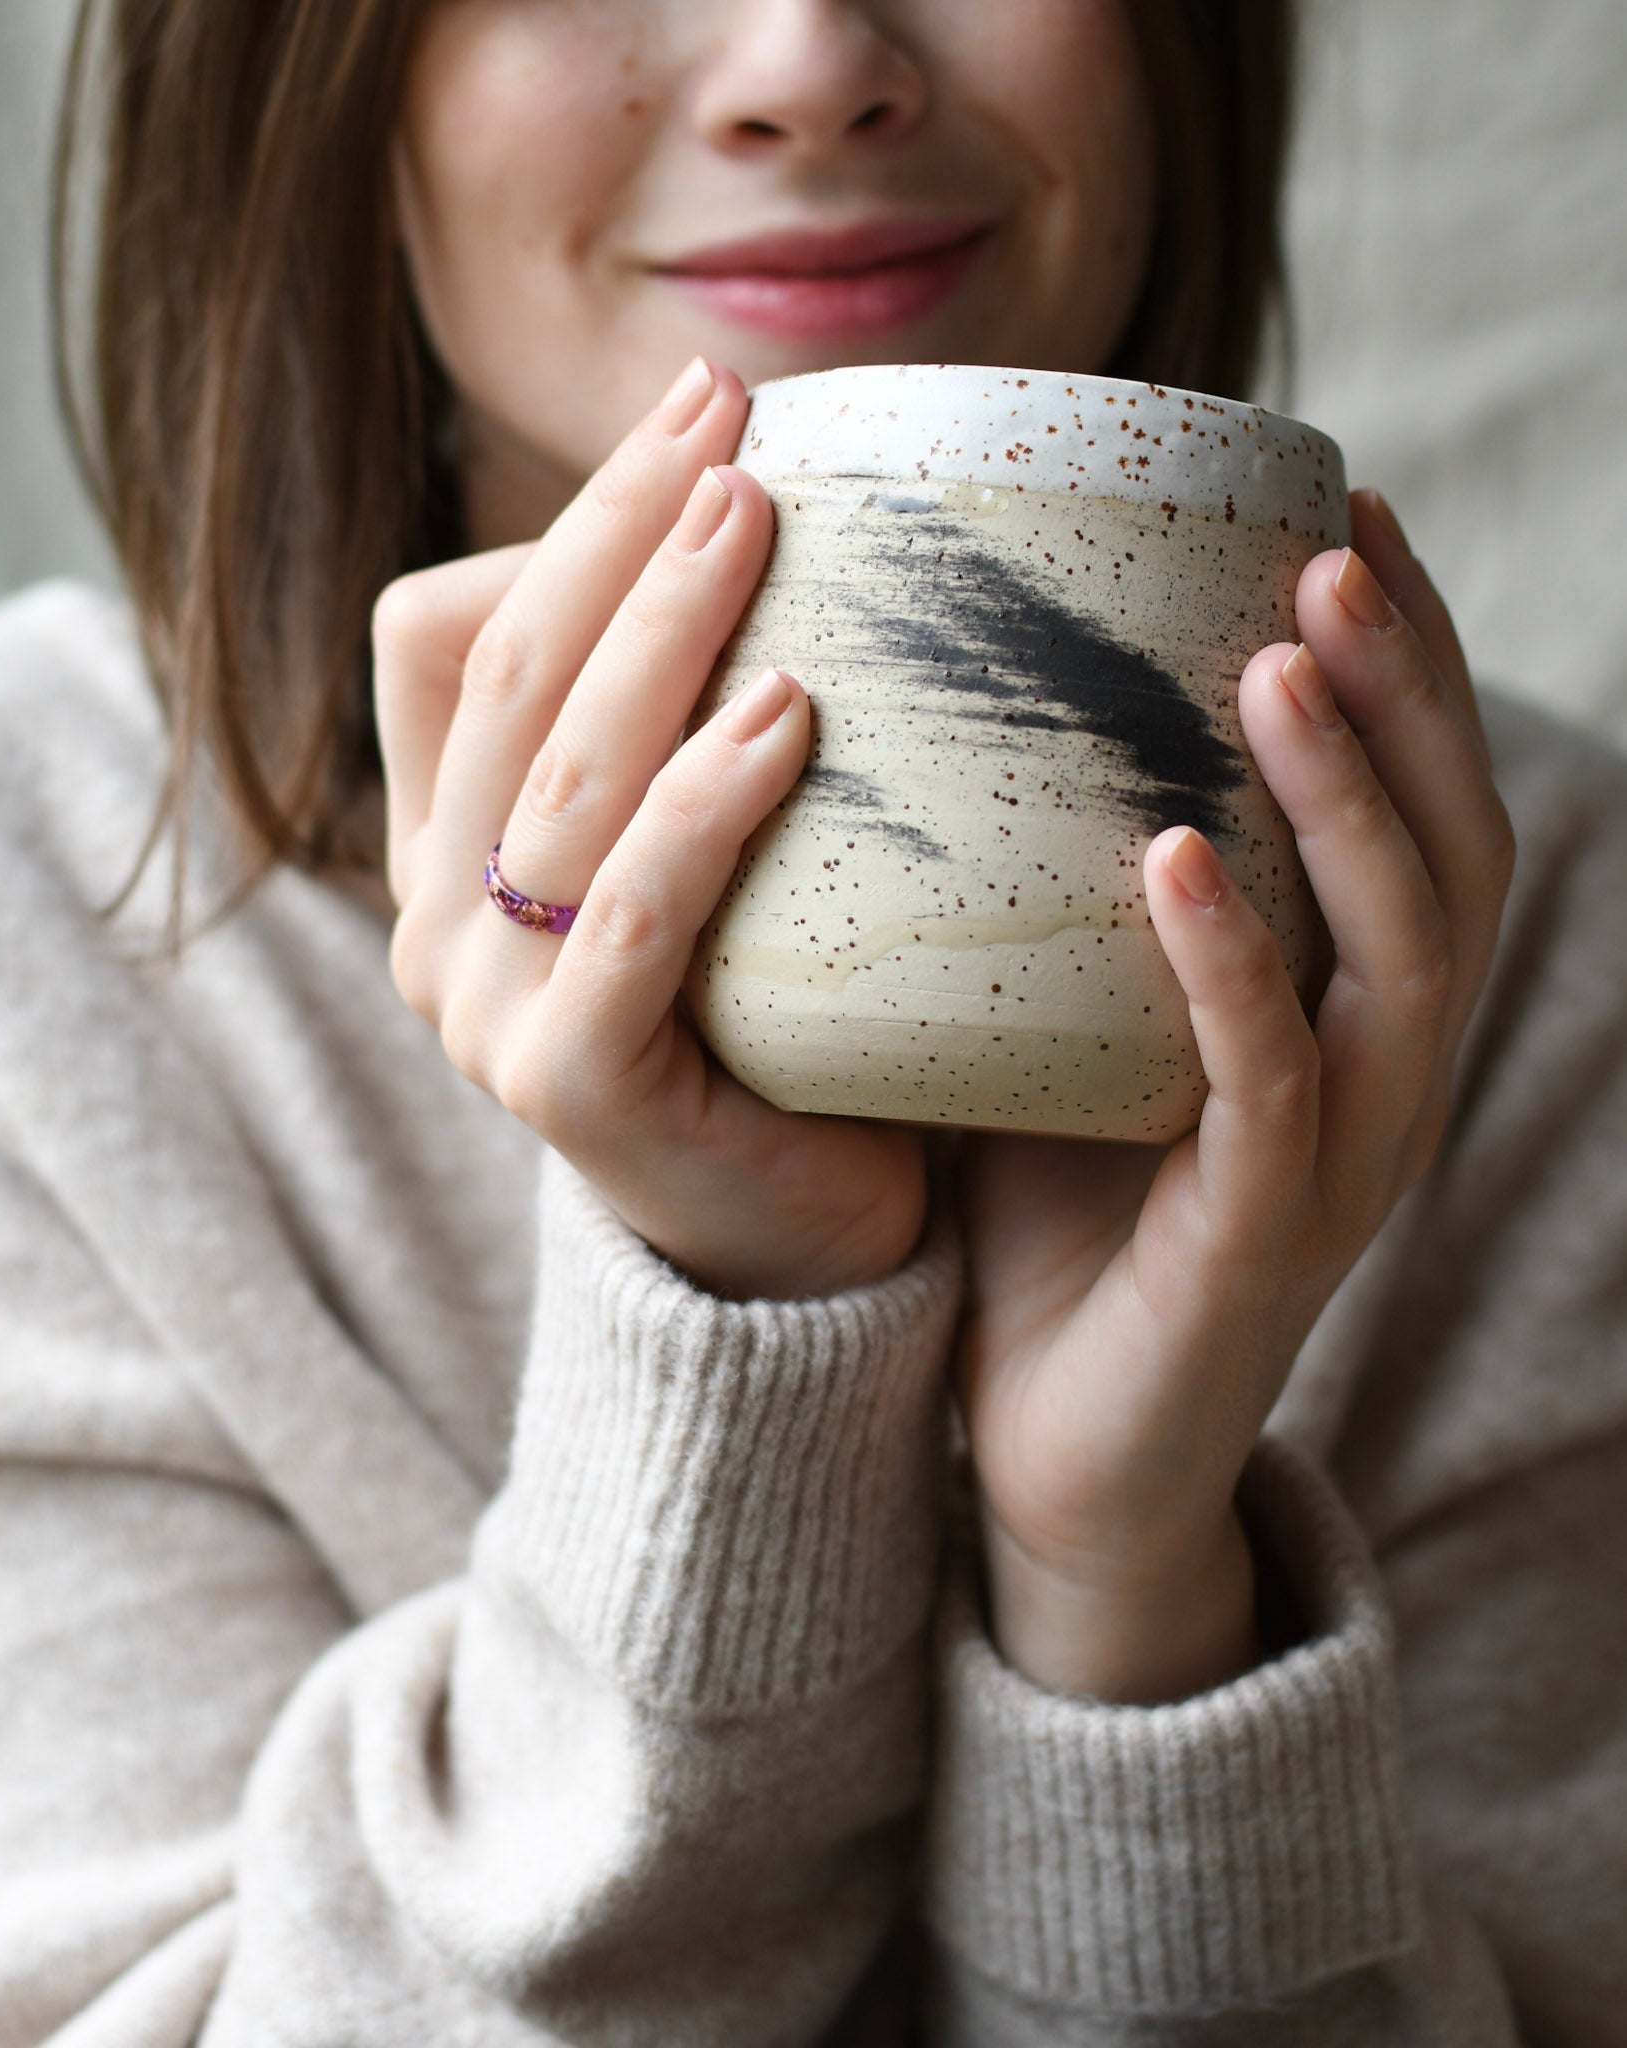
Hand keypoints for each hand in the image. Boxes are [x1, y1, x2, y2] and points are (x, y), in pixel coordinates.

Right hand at [375, 359, 925, 1301]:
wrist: (797, 1235)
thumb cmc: (777, 1016)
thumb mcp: (710, 848)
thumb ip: (691, 722)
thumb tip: (786, 511)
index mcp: (449, 846)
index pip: (443, 638)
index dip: (560, 525)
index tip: (700, 428)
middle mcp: (435, 919)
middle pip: (508, 675)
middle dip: (615, 527)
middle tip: (728, 414)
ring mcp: (483, 1010)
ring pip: (561, 776)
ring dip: (660, 629)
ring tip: (759, 515)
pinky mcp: (566, 1088)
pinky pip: (628, 915)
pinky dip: (702, 805)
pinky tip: (790, 713)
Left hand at [956, 491, 1514, 1702]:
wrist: (1050, 1442)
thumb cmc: (1048, 1208)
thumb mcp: (1062, 1017)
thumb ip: (1054, 888)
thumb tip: (940, 706)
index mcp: (1347, 1000)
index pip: (1415, 802)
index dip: (1404, 660)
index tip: (1340, 510)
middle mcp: (1380, 1065)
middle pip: (1452, 846)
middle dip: (1407, 690)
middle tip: (1336, 548)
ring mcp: (1341, 1158)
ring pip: (1401, 952)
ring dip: (1348, 796)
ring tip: (1281, 658)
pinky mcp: (1263, 1244)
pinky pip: (1273, 1088)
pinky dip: (1233, 967)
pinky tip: (1174, 861)